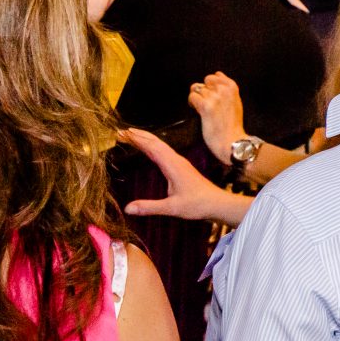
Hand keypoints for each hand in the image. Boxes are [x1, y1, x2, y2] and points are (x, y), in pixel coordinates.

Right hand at [118, 127, 250, 225]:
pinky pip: (164, 151)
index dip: (137, 139)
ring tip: (132, 135)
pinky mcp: (181, 166)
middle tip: (122, 131)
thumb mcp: (172, 208)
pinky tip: (149, 149)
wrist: (217, 203)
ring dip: (145, 139)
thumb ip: (150, 207)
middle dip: (138, 135)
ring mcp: (179, 162)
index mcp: (173, 165)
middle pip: (155, 142)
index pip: (152, 147)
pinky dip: (152, 146)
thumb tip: (128, 208)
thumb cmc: (197, 205)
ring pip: (160, 145)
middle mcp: (176, 160)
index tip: (123, 133)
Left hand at [188, 73, 246, 165]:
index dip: (211, 85)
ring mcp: (215, 97)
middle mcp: (224, 90)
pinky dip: (192, 103)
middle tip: (204, 101)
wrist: (233, 142)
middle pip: (205, 80)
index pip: (216, 75)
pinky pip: (192, 97)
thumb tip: (217, 77)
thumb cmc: (233, 126)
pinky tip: (197, 110)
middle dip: (203, 89)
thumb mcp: (235, 103)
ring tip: (201, 108)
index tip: (211, 94)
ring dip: (197, 98)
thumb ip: (227, 91)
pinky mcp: (206, 107)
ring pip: (197, 89)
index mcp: (233, 88)